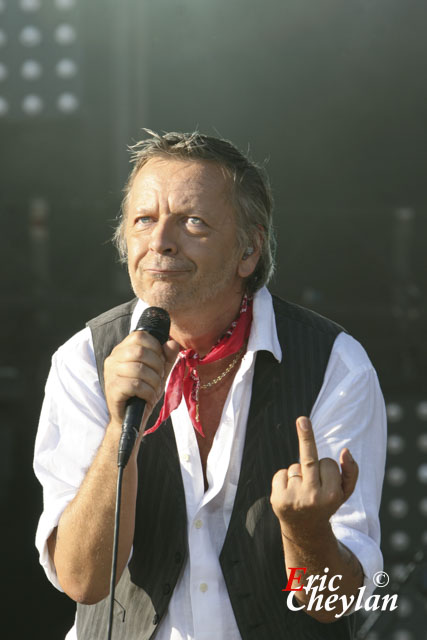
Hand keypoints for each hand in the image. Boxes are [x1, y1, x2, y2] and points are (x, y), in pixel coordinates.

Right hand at [104, 330, 179, 427]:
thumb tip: (172, 343)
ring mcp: (111, 373)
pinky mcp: (112, 389)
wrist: (130, 419)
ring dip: (153, 381)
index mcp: (122, 350)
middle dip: (157, 365)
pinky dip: (148, 392)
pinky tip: (147, 397)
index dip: (156, 347)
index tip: (160, 362)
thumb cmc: (143, 393)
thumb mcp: (159, 372)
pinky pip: (135, 385)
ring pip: (139, 368)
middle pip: (140, 351)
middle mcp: (113, 358)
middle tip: (158, 378)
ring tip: (153, 389)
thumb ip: (167, 357)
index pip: (140, 335)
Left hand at [270, 417, 357, 539]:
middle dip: (306, 436)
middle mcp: (312, 498)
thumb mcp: (344, 492)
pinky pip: (281, 473)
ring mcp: (293, 498)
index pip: (328, 462)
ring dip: (298, 474)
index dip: (328, 468)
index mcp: (331, 496)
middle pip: (309, 458)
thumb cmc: (326, 504)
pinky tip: (290, 493)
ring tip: (301, 492)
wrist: (305, 531)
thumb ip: (351, 472)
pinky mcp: (277, 499)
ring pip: (295, 467)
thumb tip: (346, 451)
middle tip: (303, 419)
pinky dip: (284, 479)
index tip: (328, 481)